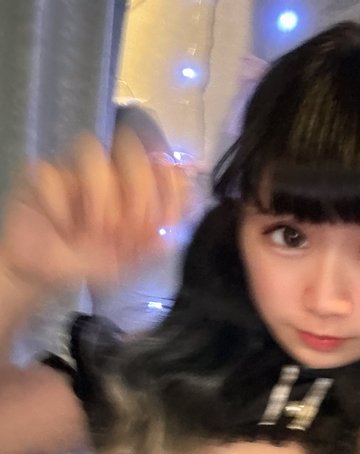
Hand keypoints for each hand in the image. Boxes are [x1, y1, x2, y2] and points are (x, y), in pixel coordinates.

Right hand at [0, 127, 188, 291]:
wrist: (45, 273)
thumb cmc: (89, 261)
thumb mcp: (132, 260)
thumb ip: (159, 238)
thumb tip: (191, 211)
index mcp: (134, 187)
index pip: (161, 163)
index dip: (170, 182)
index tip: (167, 216)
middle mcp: (108, 172)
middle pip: (131, 149)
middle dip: (137, 191)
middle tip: (130, 226)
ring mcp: (74, 170)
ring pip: (93, 154)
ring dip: (100, 197)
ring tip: (94, 229)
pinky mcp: (42, 176)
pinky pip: (53, 174)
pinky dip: (61, 206)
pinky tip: (63, 226)